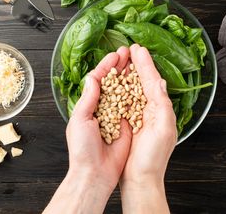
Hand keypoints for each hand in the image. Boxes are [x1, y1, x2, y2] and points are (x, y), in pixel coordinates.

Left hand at [44, 47, 131, 213]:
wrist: (95, 174)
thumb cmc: (82, 149)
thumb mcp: (80, 120)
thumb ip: (88, 98)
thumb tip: (93, 77)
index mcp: (89, 105)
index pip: (98, 79)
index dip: (107, 66)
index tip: (116, 54)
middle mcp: (103, 107)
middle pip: (113, 81)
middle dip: (121, 66)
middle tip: (129, 52)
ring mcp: (116, 115)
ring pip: (125, 90)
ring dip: (130, 75)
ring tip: (138, 61)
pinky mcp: (128, 124)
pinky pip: (134, 106)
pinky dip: (139, 93)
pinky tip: (145, 81)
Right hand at [120, 44, 176, 213]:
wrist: (140, 179)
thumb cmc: (153, 158)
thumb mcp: (164, 129)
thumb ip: (162, 104)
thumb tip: (159, 80)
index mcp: (160, 108)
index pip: (151, 80)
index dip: (145, 63)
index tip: (137, 48)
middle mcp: (150, 109)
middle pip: (142, 80)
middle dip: (136, 64)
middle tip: (129, 48)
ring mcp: (138, 115)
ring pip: (132, 88)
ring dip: (127, 72)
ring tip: (122, 58)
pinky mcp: (126, 122)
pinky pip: (123, 100)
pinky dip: (119, 87)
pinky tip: (114, 80)